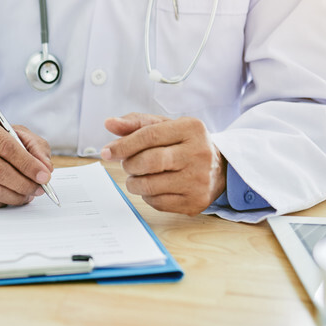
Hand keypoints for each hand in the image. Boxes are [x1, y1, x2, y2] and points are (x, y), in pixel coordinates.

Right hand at [0, 113, 53, 207]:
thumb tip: (45, 168)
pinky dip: (1, 202)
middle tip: (39, 189)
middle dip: (24, 184)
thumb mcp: (18, 133)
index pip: (7, 147)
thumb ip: (36, 147)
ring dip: (15, 196)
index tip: (44, 176)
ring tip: (28, 194)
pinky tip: (10, 196)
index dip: (28, 164)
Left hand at [101, 113, 226, 215]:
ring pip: (150, 185)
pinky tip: (155, 187)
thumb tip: (109, 123)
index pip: (149, 136)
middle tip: (129, 165)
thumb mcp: (165, 127)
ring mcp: (199, 180)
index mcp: (191, 129)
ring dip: (135, 182)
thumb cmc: (184, 144)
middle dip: (130, 165)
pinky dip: (148, 195)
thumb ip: (136, 123)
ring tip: (138, 176)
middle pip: (149, 162)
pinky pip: (158, 202)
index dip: (123, 145)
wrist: (219, 168)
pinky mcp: (196, 202)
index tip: (106, 152)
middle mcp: (199, 154)